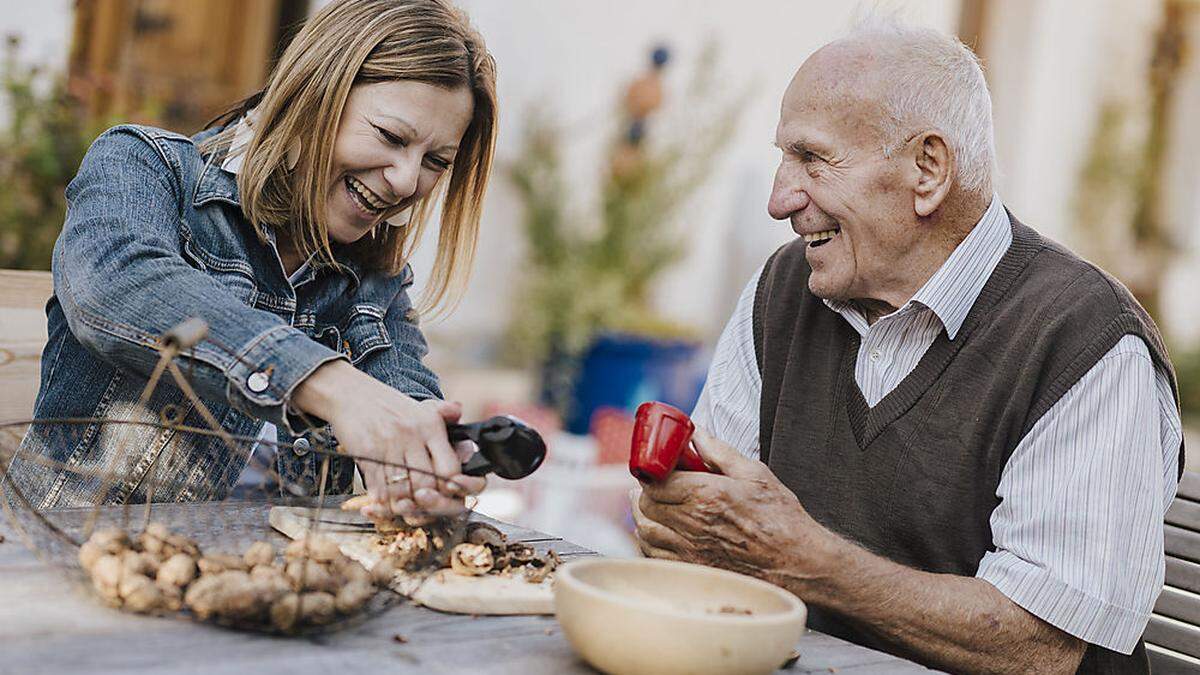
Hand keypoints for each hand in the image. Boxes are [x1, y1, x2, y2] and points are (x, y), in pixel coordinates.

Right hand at [293, 360, 486, 516]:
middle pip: (427, 484)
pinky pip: (378, 487)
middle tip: (425, 509)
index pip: (450, 467)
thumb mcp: (421, 407)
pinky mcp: (367, 453)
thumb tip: (459, 412)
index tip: (449, 495)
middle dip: (428, 504)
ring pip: (402, 490)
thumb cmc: (389, 407)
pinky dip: (382, 502)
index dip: (452, 488)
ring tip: (406, 510)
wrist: (350, 393)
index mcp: (431, 426)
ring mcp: (389, 445)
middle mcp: (412, 435)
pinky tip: (382, 506)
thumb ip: (444, 414)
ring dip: (404, 507)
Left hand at [631, 427, 835, 587]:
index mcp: (706, 494)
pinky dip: (651, 542)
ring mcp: (691, 551)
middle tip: (659, 487)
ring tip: (655, 507)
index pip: (656, 481)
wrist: (797, 562)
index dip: (652, 473)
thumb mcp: (754, 473)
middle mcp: (693, 524)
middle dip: (648, 492)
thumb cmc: (780, 517)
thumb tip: (695, 433)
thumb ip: (719, 451)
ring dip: (646, 516)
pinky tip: (662, 533)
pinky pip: (655, 556)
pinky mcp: (693, 570)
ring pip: (646, 531)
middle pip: (646, 505)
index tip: (658, 470)